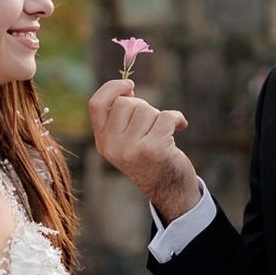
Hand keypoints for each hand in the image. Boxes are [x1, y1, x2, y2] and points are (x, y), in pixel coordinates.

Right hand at [89, 80, 200, 221]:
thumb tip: (126, 88)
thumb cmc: (150, 158)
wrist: (170, 189)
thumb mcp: (126, 141)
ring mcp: (132, 150)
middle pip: (126, 103)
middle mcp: (113, 147)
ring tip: (162, 133)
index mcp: (103, 143)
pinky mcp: (154, 149)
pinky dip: (177, 118)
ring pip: (146, 109)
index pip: (96, 105)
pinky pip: (165, 117)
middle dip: (143, 107)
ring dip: (159, 116)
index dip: (112, 88)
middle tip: (152, 125)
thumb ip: (121, 118)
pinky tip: (180, 128)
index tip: (130, 85)